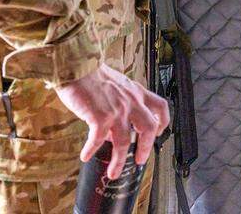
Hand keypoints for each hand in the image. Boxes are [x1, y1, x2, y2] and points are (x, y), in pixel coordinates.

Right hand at [54, 64, 169, 178]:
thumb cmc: (93, 75)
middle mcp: (131, 102)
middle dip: (146, 148)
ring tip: (113, 172)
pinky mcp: (100, 117)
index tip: (159, 133)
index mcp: (137, 92)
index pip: (161, 107)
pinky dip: (91, 150)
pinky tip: (85, 156)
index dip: (163, 122)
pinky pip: (98, 140)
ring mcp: (117, 110)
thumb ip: (121, 103)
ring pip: (124, 141)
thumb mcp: (116, 86)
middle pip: (149, 128)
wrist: (77, 66)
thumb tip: (112, 129)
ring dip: (119, 161)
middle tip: (140, 160)